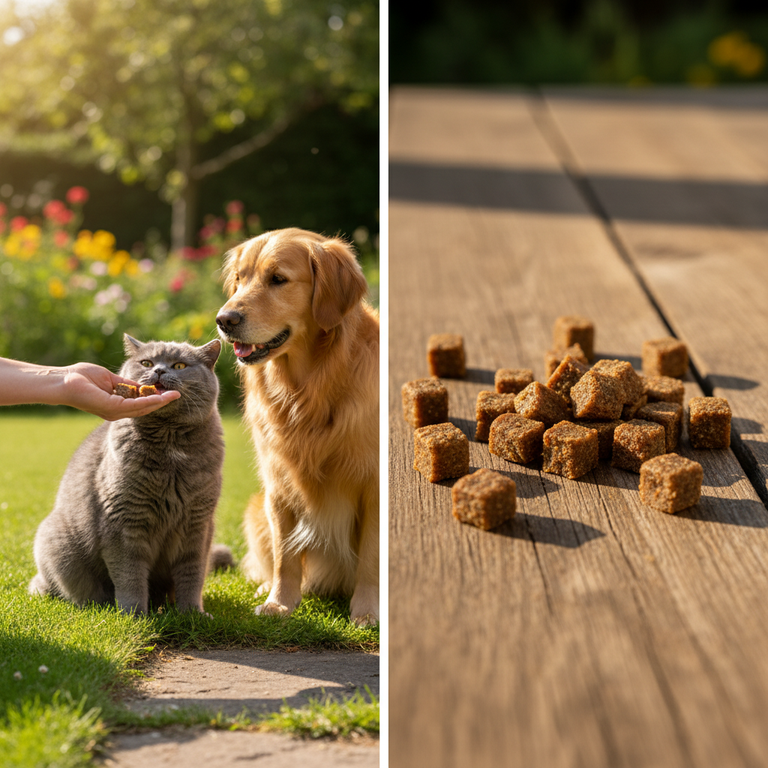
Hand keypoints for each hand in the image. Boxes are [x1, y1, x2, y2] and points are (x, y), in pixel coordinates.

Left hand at [62, 363, 180, 420]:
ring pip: (143, 408)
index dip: (154, 397)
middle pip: (144, 408)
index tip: (167, 391)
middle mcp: (116, 412)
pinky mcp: (112, 408)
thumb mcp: (110, 379)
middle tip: (177, 394)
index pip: (139, 403)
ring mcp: (114, 411)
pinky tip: (160, 397)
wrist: (63, 380)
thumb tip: (142, 385)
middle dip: (161, 401)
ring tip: (173, 395)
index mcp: (115, 405)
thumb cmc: (81, 377)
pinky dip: (150, 401)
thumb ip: (126, 383)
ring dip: (160, 402)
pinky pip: (136, 405)